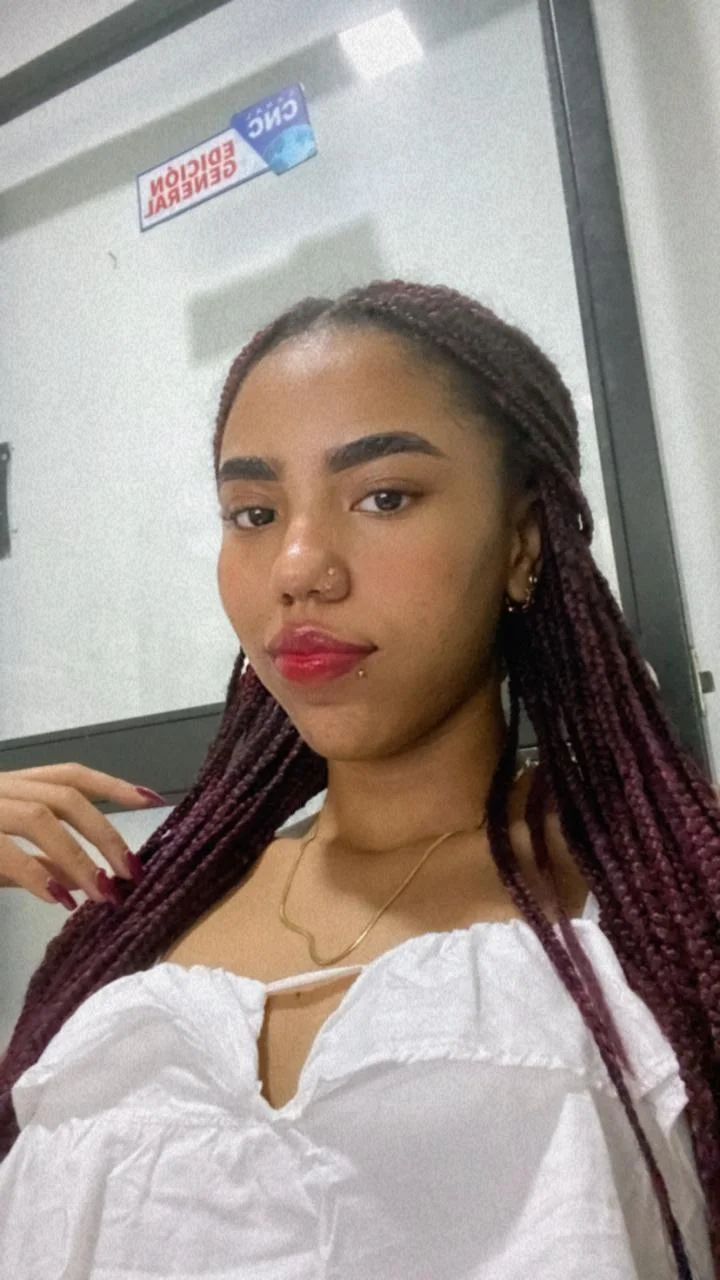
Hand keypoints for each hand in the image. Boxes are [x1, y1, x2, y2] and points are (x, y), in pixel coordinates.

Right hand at [0, 764, 166, 909]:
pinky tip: (57, 899)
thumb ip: (40, 861)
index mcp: (15, 786)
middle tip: (131, 872)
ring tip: (101, 893)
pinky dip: (35, 875)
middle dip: (104, 834)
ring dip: (78, 858)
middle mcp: (2, 788)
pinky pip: (5, 851)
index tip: (153, 800)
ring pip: (41, 819)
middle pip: (65, 798)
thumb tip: (82, 879)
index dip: (113, 786)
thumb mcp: (2, 851)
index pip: (72, 776)